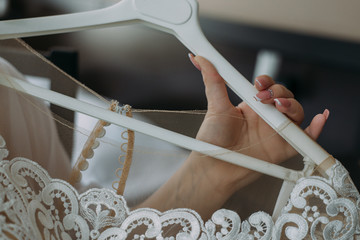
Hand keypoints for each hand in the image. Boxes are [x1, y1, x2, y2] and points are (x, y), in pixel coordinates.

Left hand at [188, 54, 328, 192]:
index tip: (259, 81)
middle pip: (284, 97)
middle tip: (264, 98)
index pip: (267, 88)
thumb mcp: (215, 107)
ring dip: (292, 106)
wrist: (213, 167)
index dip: (267, 82)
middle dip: (279, 92)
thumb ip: (213, 82)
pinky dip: (316, 129)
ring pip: (295, 113)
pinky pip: (305, 139)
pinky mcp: (283, 149)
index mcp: (252, 107)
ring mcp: (276, 132)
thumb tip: (200, 59)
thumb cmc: (213, 140)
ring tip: (280, 106)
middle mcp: (266, 118)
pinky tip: (319, 119)